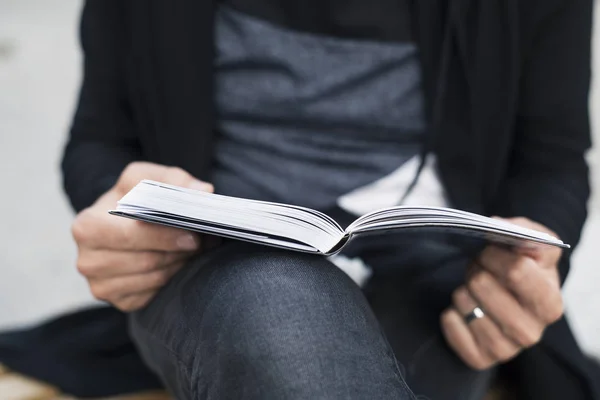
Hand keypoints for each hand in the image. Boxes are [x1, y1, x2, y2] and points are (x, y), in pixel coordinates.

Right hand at [72, 162, 214, 311]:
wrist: (120, 224)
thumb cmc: (133, 199)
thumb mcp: (147, 179)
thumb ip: (174, 180)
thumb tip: (202, 191)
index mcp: (87, 226)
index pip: (131, 235)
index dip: (164, 236)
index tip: (193, 235)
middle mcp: (87, 260)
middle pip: (146, 261)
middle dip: (179, 251)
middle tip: (203, 240)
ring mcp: (100, 285)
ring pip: (153, 278)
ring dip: (179, 263)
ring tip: (195, 248)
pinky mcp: (118, 301)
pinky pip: (153, 294)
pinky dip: (171, 278)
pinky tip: (179, 262)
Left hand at [441, 217, 563, 369]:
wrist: (511, 294)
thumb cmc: (523, 266)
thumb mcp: (532, 242)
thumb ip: (522, 230)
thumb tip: (497, 225)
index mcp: (550, 304)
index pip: (516, 271)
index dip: (494, 254)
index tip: (490, 250)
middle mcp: (531, 332)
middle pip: (483, 285)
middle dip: (476, 269)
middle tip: (481, 270)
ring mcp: (506, 349)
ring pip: (464, 302)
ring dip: (463, 289)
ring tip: (475, 290)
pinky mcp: (480, 358)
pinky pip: (450, 325)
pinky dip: (451, 312)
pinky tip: (464, 309)